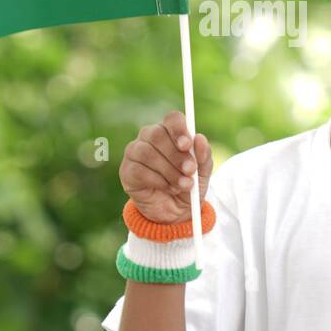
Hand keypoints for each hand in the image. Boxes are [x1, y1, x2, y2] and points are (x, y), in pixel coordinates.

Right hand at [119, 110, 212, 224]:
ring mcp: (135, 152)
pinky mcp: (127, 171)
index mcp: (171, 132)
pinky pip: (139, 170)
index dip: (179, 129)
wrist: (176, 212)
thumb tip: (199, 139)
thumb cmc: (189, 185)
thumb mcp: (203, 173)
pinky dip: (158, 181)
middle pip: (157, 133)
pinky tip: (168, 188)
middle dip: (176, 154)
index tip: (187, 145)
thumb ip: (204, 155)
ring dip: (169, 171)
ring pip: (147, 153)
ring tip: (183, 185)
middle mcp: (150, 137)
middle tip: (190, 170)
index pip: (172, 119)